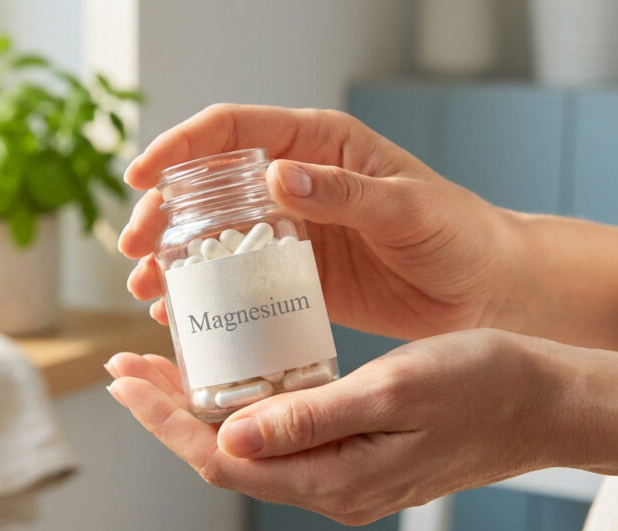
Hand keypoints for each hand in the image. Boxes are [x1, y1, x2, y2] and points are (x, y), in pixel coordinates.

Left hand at [106, 329, 565, 523]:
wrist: (548, 402)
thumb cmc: (484, 385)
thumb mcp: (394, 390)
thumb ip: (311, 418)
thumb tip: (231, 440)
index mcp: (336, 478)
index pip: (223, 460)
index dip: (167, 422)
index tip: (126, 380)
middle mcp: (333, 487)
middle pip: (226, 458)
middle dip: (170, 413)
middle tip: (128, 367)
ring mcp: (346, 475)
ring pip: (250, 450)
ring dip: (202, 411)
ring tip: (164, 370)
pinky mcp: (358, 455)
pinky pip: (283, 439)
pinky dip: (245, 410)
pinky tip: (235, 380)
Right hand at [119, 104, 518, 339]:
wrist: (482, 288)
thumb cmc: (456, 233)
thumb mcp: (405, 208)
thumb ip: (344, 192)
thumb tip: (278, 176)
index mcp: (318, 144)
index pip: (233, 130)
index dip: (179, 147)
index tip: (142, 176)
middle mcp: (295, 182)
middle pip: (207, 185)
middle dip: (162, 212)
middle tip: (135, 246)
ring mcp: (292, 229)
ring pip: (213, 235)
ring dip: (173, 257)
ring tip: (145, 287)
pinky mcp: (296, 274)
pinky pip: (238, 278)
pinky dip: (206, 293)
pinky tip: (180, 312)